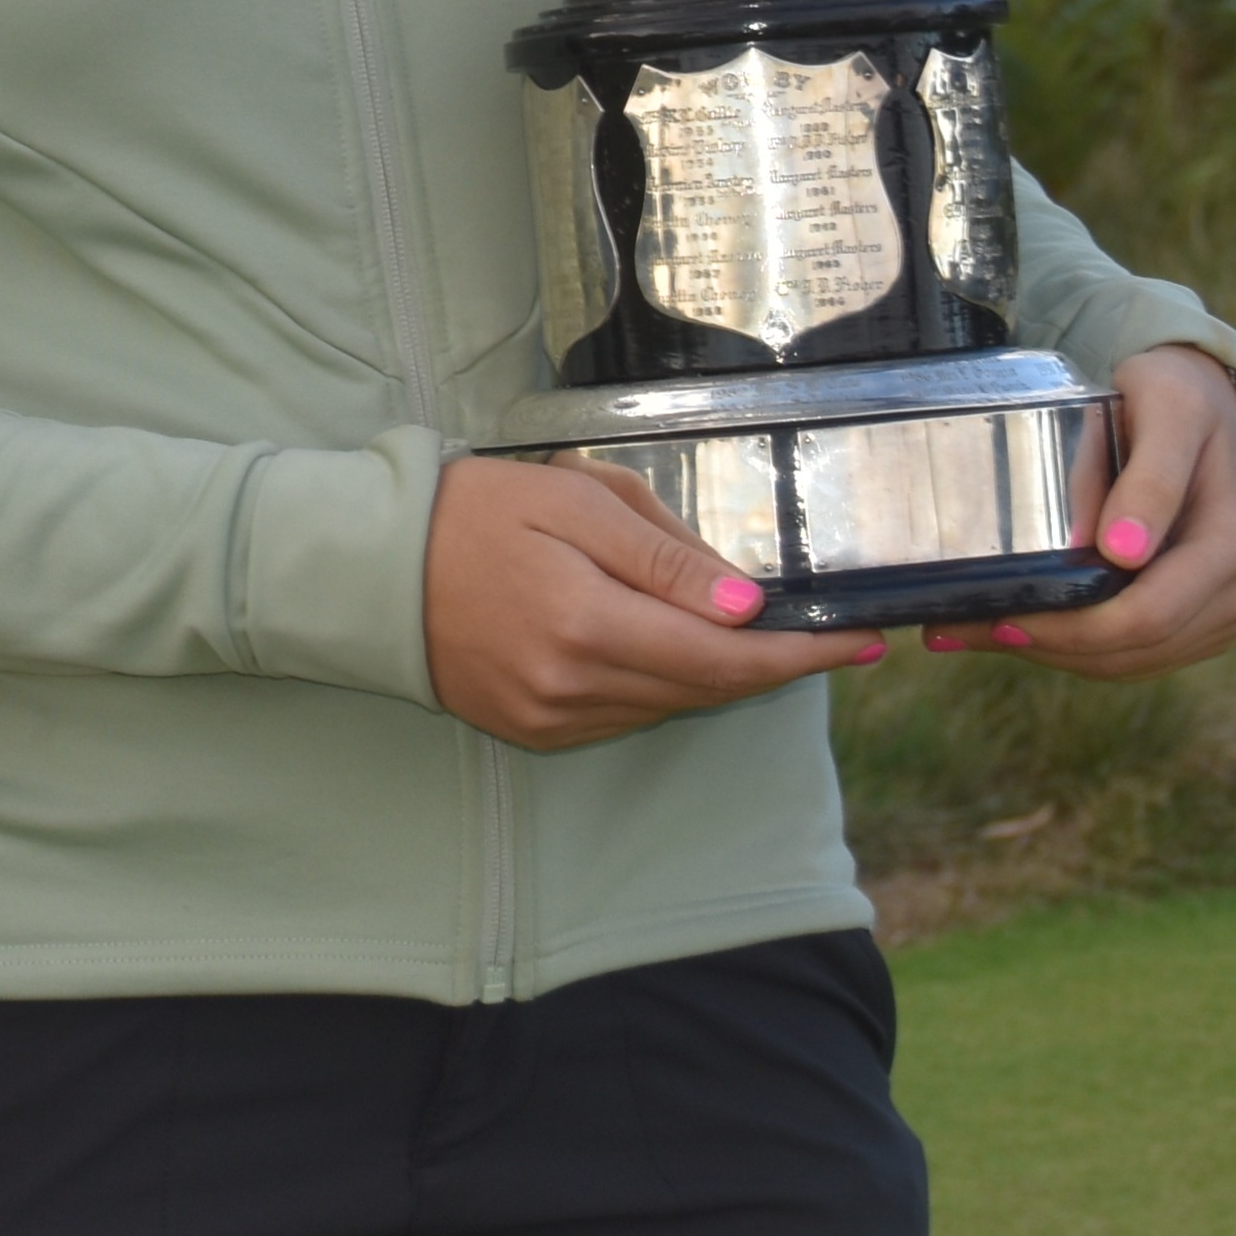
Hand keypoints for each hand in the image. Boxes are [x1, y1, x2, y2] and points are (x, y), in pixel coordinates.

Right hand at [426, 452, 876, 748]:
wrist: (371, 565)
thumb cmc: (474, 512)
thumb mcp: (575, 502)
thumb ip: (665, 559)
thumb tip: (747, 609)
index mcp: (590, 627)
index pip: (726, 657)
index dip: (801, 654)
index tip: (863, 644)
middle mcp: (575, 690)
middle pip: (706, 689)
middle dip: (771, 665)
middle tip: (828, 636)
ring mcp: (551, 720)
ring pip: (670, 707)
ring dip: (717, 675)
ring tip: (745, 632)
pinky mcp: (532, 733)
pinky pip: (624, 717)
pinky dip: (662, 686)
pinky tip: (668, 649)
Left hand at [932, 347, 1235, 677]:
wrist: (1205, 404)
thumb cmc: (1177, 397)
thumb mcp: (1169, 409)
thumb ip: (1152, 476)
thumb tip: (1124, 552)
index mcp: (1235, 545)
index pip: (1147, 616)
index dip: (1071, 628)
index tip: (1000, 616)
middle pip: (1133, 649)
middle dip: (1048, 644)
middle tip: (961, 628)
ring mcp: (1226, 611)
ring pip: (1130, 662)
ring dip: (1053, 652)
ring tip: (976, 628)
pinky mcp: (1202, 621)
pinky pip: (1135, 653)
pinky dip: (1076, 647)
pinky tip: (1023, 624)